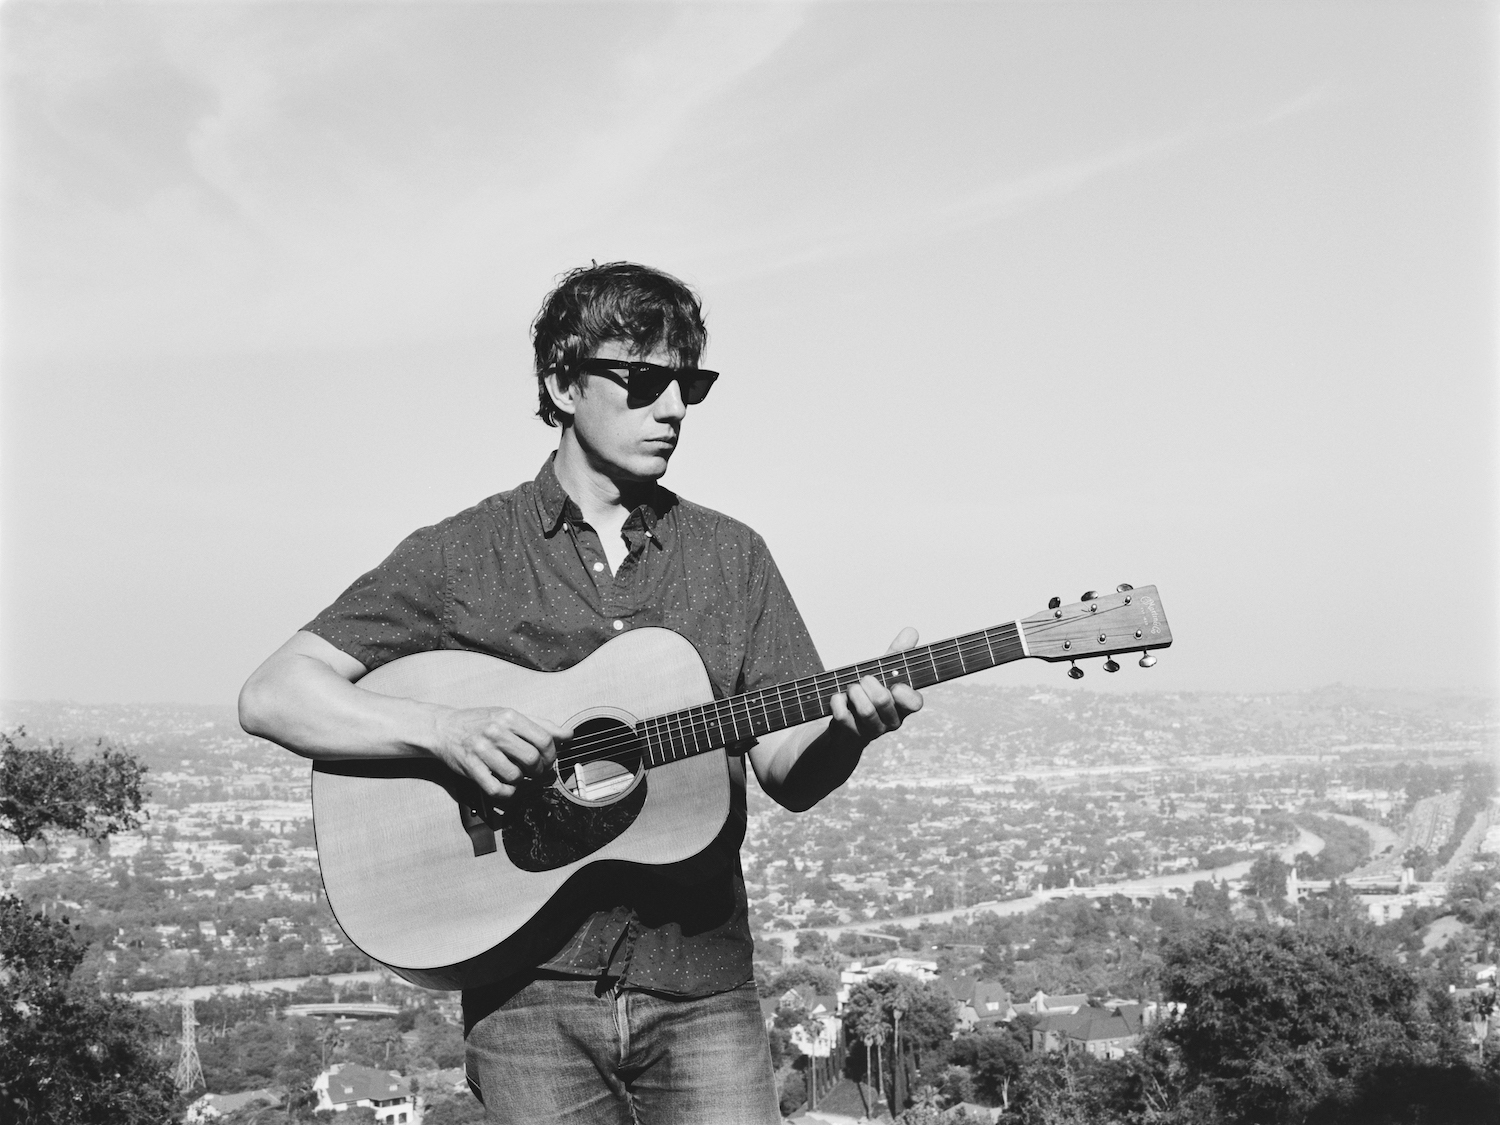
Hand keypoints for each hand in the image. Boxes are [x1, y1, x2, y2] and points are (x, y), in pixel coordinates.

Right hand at [428, 706, 570, 802]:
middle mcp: (496, 731)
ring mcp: (481, 750)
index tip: (549, 761)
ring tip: (519, 777)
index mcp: (509, 716)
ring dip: (522, 782)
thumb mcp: (510, 716)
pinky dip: (507, 793)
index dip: (552, 755)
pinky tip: (507, 787)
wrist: (443, 728)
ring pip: (516, 776)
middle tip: (537, 773)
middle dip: (540, 771)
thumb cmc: (480, 722)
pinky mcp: (470, 767)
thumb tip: (569, 735)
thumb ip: (541, 725)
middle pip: (533, 759)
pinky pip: (496, 789)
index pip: (545, 739)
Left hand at [828, 627, 923, 748]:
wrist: (846, 726)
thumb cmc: (869, 694)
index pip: (915, 703)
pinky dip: (837, 702)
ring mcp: (871, 730)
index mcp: (903, 706)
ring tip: (851, 687)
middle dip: (869, 683)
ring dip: (854, 692)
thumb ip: (897, 653)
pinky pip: (842, 716)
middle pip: (883, 701)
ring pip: (866, 711)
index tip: (894, 684)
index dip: (904, 693)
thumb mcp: (884, 672)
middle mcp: (891, 721)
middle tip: (863, 678)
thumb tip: (911, 631)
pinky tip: (838, 697)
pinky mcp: (851, 735)